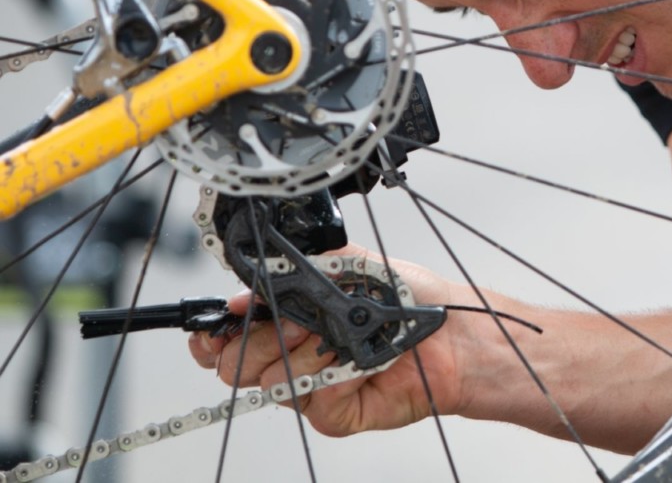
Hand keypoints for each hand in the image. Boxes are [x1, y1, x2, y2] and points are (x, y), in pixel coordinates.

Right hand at [188, 248, 467, 436]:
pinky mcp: (335, 414)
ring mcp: (312, 387)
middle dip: (260, 339)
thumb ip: (295, 271)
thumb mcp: (348, 264)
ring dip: (306, 354)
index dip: (212, 337)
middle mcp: (292, 356)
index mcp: (286, 319)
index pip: (226, 337)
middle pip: (234, 365)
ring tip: (340, 337)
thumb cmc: (408, 298)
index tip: (212, 329)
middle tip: (299, 322)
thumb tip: (245, 291)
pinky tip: (360, 363)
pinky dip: (338, 377)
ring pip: (271, 383)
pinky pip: (315, 402)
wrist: (452, 332)